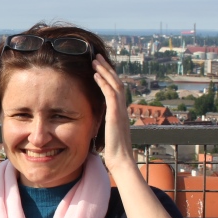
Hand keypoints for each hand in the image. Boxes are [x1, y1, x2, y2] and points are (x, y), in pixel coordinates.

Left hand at [92, 54, 133, 174]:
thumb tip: (96, 123)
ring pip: (114, 84)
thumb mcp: (108, 133)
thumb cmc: (114, 151)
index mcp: (120, 112)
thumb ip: (104, 124)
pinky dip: (103, 82)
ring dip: (104, 70)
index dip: (108, 77)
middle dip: (107, 68)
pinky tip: (95, 75)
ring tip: (95, 60)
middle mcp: (122, 109)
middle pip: (117, 82)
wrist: (122, 161)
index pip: (116, 89)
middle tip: (97, 56)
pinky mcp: (115, 115)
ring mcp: (120, 111)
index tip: (99, 68)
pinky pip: (110, 94)